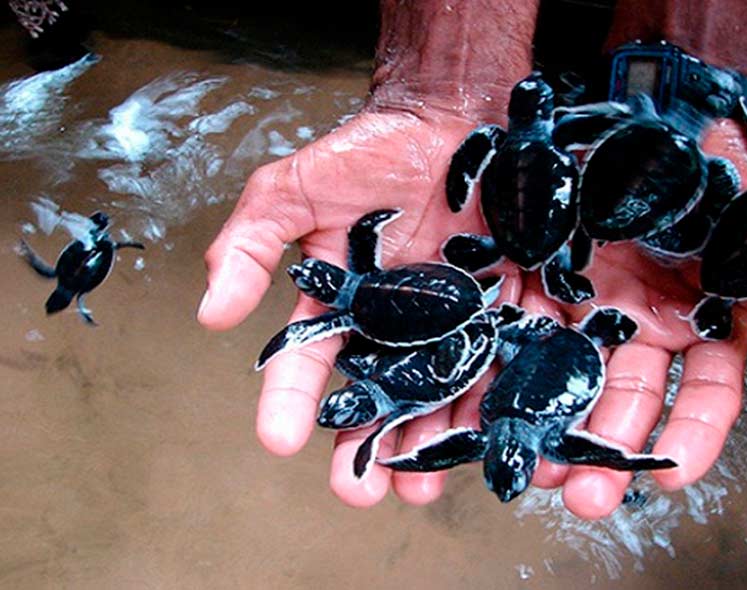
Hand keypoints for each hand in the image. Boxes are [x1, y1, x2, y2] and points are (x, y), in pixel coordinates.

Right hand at [198, 105, 526, 506]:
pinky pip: (499, 360)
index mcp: (341, 304)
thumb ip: (251, 243)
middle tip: (360, 492)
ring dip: (428, 442)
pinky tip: (488, 435)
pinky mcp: (503, 310)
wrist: (451, 117)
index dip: (289, 401)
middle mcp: (393, 325)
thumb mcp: (294, 188)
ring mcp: (450, 322)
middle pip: (375, 396)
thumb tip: (211, 313)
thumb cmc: (371, 149)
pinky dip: (494, 399)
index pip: (307, 361)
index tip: (278, 440)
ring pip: (438, 393)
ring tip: (422, 485)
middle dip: (365, 446)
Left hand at [493, 119, 746, 518]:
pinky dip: (486, 373)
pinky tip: (469, 411)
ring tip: (522, 465)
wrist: (649, 107)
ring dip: (537, 427)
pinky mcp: (528, 285)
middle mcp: (634, 326)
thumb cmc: (713, 162)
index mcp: (695, 322)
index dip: (689, 437)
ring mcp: (579, 307)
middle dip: (601, 450)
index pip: (701, 396)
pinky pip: (504, 332)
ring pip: (556, 378)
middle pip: (619, 401)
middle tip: (578, 495)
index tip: (668, 476)